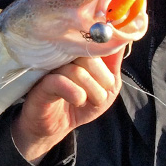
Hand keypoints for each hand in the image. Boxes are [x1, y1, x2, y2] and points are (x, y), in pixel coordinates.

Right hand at [11, 49, 124, 163]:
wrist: (54, 126)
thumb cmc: (79, 102)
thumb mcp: (105, 87)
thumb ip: (113, 65)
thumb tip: (124, 40)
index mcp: (77, 52)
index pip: (98, 44)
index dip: (108, 60)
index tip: (107, 81)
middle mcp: (62, 55)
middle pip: (89, 56)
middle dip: (102, 81)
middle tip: (98, 96)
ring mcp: (50, 68)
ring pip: (77, 72)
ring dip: (91, 93)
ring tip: (86, 101)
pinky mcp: (41, 84)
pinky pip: (61, 82)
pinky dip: (76, 94)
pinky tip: (77, 102)